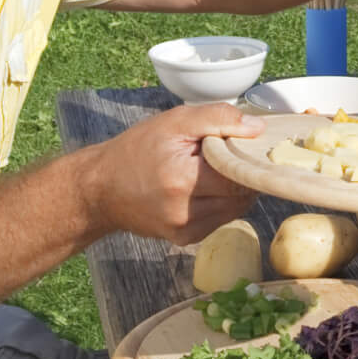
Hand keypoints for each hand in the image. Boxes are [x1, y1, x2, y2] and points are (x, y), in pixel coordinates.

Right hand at [83, 105, 262, 246]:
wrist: (100, 189)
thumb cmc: (135, 151)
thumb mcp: (174, 122)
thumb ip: (218, 119)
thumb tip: (257, 129)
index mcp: (182, 181)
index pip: (241, 175)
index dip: (249, 158)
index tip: (248, 146)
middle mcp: (185, 213)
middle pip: (242, 194)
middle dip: (243, 173)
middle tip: (231, 156)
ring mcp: (185, 230)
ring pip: (235, 209)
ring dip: (234, 189)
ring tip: (214, 171)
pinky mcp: (184, 239)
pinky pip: (220, 219)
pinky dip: (221, 202)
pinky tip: (205, 187)